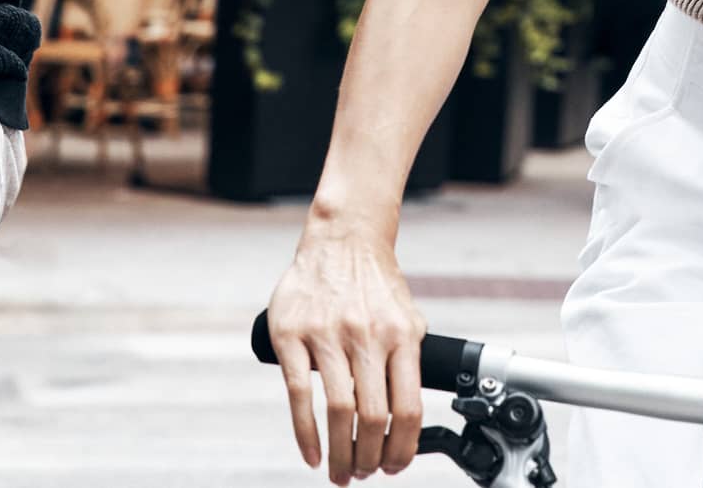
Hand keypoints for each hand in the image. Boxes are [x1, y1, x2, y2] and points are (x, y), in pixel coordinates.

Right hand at [267, 225, 426, 483]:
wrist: (342, 239)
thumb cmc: (375, 285)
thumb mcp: (408, 318)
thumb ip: (411, 363)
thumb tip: (410, 420)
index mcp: (400, 335)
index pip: (408, 410)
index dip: (402, 450)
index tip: (393, 467)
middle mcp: (366, 334)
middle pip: (372, 418)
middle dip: (368, 459)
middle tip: (361, 474)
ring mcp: (327, 333)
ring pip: (338, 411)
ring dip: (340, 454)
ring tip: (340, 472)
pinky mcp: (292, 332)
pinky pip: (299, 393)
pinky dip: (305, 432)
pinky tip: (311, 452)